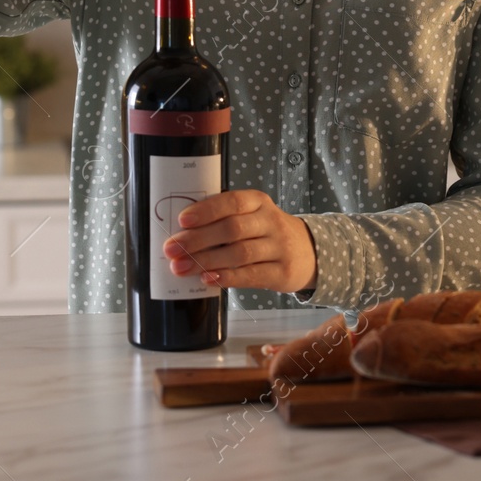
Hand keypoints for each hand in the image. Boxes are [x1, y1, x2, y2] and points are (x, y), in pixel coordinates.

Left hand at [161, 190, 317, 292]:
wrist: (309, 252)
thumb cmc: (267, 232)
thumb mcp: (253, 216)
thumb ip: (225, 218)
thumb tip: (183, 231)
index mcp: (259, 202)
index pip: (232, 202)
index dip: (207, 210)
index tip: (182, 220)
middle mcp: (271, 221)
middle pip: (232, 229)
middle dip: (198, 239)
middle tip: (172, 249)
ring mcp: (279, 247)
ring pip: (239, 253)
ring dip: (206, 261)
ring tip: (181, 267)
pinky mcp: (282, 272)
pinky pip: (251, 275)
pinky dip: (227, 277)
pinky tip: (207, 278)